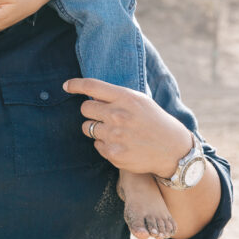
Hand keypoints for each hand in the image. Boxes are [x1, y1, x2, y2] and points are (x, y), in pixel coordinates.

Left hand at [62, 78, 189, 178]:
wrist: (173, 149)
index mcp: (125, 97)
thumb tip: (90, 93)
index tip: (66, 86)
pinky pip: (96, 145)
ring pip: (87, 128)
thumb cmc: (153, 121)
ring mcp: (115, 135)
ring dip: (96, 129)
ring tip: (114, 132)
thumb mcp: (139, 101)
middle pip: (85, 109)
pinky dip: (104, 144)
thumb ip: (116, 96)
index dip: (75, 85)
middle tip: (104, 116)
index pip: (92, 86)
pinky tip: (120, 144)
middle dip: (91, 112)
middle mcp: (118, 115)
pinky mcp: (113, 153)